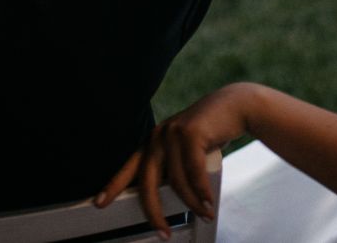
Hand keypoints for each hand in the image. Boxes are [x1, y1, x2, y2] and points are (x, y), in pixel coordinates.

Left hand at [94, 84, 257, 234]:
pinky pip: (194, 174)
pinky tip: (208, 203)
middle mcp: (159, 136)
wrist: (236, 105)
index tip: (100, 203)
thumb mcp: (186, 148)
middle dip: (154, 212)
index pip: (130, 166)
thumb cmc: (212, 131)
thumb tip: (166, 195)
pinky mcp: (191, 133)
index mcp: (154, 140)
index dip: (114, 186)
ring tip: (205, 214)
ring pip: (177, 182)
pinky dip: (202, 193)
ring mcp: (173, 133)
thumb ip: (173, 165)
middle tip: (162, 232)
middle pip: (148, 183)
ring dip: (193, 204)